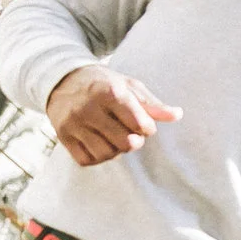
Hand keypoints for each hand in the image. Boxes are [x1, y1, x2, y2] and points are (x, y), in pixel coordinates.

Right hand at [45, 64, 180, 165]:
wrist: (62, 80)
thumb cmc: (104, 84)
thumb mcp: (129, 86)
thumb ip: (153, 104)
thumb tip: (177, 115)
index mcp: (110, 93)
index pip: (140, 125)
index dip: (148, 128)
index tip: (143, 121)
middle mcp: (89, 109)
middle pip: (126, 143)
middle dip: (135, 140)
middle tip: (129, 131)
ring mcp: (74, 124)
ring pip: (107, 154)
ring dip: (116, 150)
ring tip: (114, 136)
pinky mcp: (63, 136)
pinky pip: (86, 160)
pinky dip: (98, 156)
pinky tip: (100, 142)